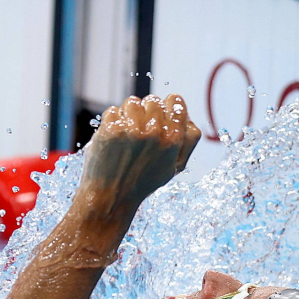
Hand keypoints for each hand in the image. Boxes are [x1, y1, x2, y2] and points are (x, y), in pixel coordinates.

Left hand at [79, 94, 200, 213]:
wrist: (111, 197)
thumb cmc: (143, 182)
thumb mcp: (175, 167)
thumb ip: (187, 140)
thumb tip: (187, 116)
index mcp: (174, 139)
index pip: (175, 101)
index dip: (167, 106)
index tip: (159, 114)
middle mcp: (155, 132)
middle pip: (152, 101)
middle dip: (145, 113)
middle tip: (138, 132)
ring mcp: (132, 129)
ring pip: (132, 102)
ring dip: (128, 115)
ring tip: (125, 136)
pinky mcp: (111, 129)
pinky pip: (113, 112)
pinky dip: (111, 123)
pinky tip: (113, 140)